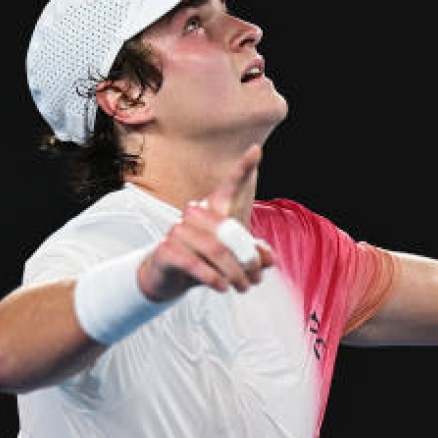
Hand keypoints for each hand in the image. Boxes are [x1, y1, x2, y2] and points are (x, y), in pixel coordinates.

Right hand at [139, 145, 274, 299]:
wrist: (168, 277)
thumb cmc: (205, 259)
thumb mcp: (233, 257)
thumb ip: (253, 255)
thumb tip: (270, 259)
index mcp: (213, 208)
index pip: (230, 185)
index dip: (243, 167)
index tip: (256, 150)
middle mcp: (195, 213)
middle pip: (230, 231)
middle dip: (248, 259)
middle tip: (256, 280)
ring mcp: (178, 230)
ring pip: (215, 250)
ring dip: (234, 273)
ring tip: (243, 287)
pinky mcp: (167, 249)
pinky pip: (195, 263)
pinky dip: (213, 278)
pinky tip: (222, 287)